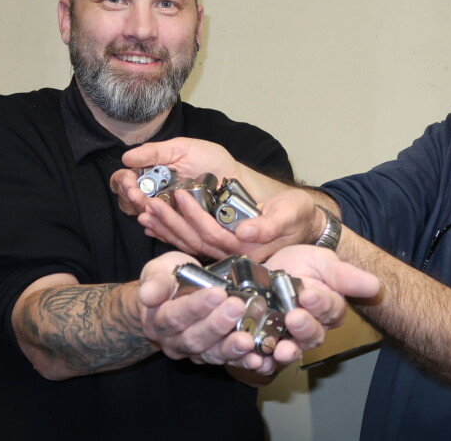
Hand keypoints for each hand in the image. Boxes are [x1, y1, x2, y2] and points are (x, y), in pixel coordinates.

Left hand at [131, 187, 323, 262]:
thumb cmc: (300, 216)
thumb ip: (269, 225)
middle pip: (195, 241)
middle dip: (171, 222)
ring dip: (167, 227)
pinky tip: (154, 223)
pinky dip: (172, 232)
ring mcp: (226, 252)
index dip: (195, 216)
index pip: (214, 234)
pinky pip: (192, 241)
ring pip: (190, 242)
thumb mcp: (291, 214)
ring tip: (146, 210)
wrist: (305, 224)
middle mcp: (233, 254)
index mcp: (248, 248)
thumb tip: (243, 232)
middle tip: (149, 203)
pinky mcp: (221, 246)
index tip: (179, 194)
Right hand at [138, 251, 271, 370]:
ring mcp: (194, 352)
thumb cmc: (167, 281)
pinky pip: (228, 362)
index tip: (218, 293)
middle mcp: (174, 341)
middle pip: (195, 338)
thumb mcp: (157, 272)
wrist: (170, 299)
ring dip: (231, 348)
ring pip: (211, 354)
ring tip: (248, 340)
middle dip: (218, 325)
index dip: (196, 307)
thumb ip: (154, 282)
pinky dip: (244, 362)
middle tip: (238, 307)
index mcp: (159, 320)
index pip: (175, 316)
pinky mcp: (212, 356)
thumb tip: (147, 296)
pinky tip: (259, 360)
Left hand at [257, 245, 381, 362]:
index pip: (331, 309)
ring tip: (280, 349)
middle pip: (314, 335)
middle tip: (293, 317)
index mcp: (329, 307)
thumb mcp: (321, 261)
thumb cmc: (299, 263)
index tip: (308, 295)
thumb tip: (376, 285)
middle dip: (305, 328)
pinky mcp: (267, 342)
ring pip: (294, 349)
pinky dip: (265, 361)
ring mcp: (290, 336)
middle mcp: (312, 326)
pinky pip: (268, 357)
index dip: (321, 304)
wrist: (266, 266)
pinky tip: (259, 361)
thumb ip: (344, 275)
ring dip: (288, 351)